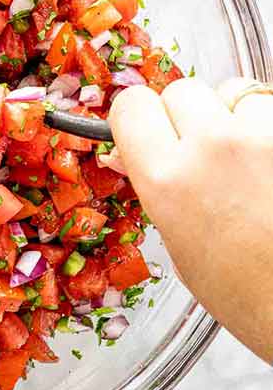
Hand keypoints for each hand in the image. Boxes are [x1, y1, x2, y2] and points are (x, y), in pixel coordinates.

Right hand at [109, 77, 272, 361]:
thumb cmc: (250, 298)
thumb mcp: (181, 248)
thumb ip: (159, 188)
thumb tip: (135, 154)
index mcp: (168, 179)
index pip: (132, 106)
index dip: (138, 119)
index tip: (146, 132)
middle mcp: (215, 147)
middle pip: (184, 90)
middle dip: (189, 115)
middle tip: (202, 152)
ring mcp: (268, 137)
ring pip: (237, 91)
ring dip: (240, 115)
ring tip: (252, 158)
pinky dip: (272, 129)